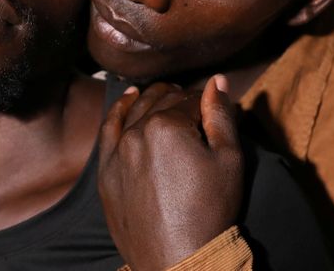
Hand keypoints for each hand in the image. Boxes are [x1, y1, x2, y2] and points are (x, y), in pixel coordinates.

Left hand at [98, 76, 243, 270]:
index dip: (204, 104)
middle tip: (192, 105)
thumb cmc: (209, 211)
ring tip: (164, 94)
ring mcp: (117, 151)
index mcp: (167, 125)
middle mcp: (136, 132)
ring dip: (152, 98)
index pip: (189, 100)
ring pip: (136, 110)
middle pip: (161, 101)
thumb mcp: (228, 160)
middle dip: (179, 98)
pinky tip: (128, 98)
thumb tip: (216, 80)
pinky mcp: (105, 170)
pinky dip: (119, 110)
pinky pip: (108, 129)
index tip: (212, 112)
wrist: (177, 260)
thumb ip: (221, 115)